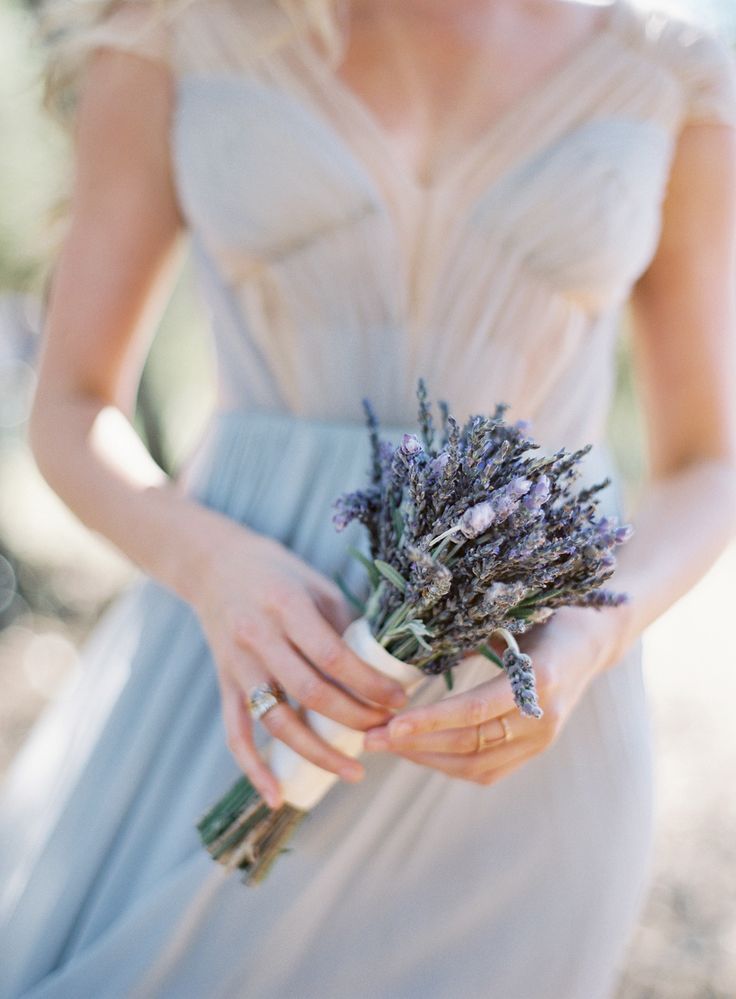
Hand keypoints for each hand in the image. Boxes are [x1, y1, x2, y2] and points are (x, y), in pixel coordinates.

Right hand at [190, 517, 408, 807]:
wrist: (212, 565)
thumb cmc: (277, 572)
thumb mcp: (316, 585)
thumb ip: (343, 626)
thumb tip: (383, 668)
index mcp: (287, 606)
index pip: (334, 657)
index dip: (370, 684)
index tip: (399, 700)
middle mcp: (259, 637)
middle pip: (311, 693)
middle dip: (355, 719)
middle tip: (386, 731)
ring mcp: (238, 665)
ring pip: (277, 721)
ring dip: (317, 753)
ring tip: (354, 772)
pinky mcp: (224, 684)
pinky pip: (236, 733)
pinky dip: (254, 769)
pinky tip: (278, 796)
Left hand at [362, 606, 627, 785]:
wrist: (592, 641)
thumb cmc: (545, 616)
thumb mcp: (511, 616)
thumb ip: (471, 635)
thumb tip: (409, 644)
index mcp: (540, 679)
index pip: (477, 712)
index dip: (432, 721)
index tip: (391, 723)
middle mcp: (544, 717)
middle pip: (470, 743)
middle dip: (415, 744)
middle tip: (370, 737)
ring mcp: (543, 739)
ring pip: (476, 765)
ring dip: (425, 758)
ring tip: (385, 743)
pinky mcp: (535, 750)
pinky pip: (488, 770)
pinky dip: (448, 764)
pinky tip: (417, 749)